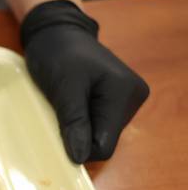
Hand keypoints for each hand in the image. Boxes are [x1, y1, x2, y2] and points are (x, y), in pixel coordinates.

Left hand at [21, 0, 148, 162]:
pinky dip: (80, 122)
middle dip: (78, 135)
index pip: (106, 144)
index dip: (80, 148)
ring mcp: (126, 100)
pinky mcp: (116, 101)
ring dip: (78, 128)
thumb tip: (80, 157)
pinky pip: (97, 124)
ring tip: (65, 106)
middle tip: (59, 113)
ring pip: (99, 134)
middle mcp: (133, 98)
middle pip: (104, 140)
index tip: (57, 138)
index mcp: (125, 93)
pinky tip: (71, 106)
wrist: (57, 33)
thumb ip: (74, 122)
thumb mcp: (63, 88)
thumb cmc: (58, 54)